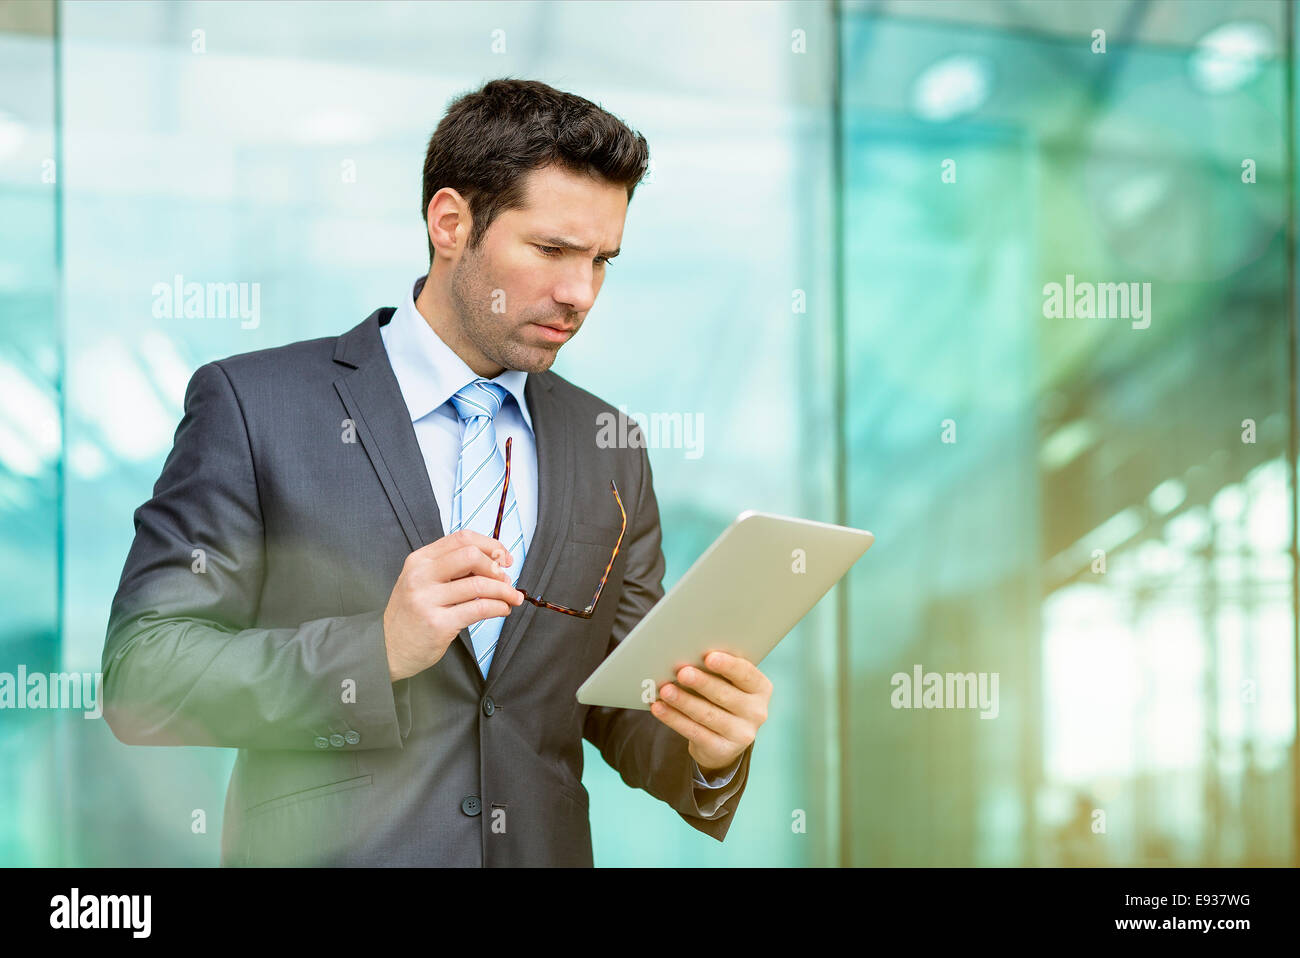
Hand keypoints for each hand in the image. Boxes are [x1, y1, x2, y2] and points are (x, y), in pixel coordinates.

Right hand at [382, 529, 523, 681]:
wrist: (388, 648)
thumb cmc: (412, 614)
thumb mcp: (423, 582)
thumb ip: (452, 569)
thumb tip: (496, 564)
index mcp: (419, 560)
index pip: (461, 538)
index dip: (490, 545)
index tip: (504, 557)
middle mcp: (421, 576)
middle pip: (471, 556)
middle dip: (496, 566)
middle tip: (507, 580)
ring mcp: (427, 600)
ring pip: (479, 584)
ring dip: (504, 591)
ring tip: (512, 598)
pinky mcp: (439, 623)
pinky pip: (479, 609)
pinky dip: (498, 607)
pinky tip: (502, 610)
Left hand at [649, 650, 770, 773]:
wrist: (725, 739)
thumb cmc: (723, 698)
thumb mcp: (729, 684)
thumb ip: (717, 671)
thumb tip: (687, 657)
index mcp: (761, 689)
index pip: (746, 674)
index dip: (728, 665)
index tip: (709, 656)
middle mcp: (757, 712)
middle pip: (725, 695)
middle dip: (702, 683)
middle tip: (682, 672)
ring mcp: (742, 734)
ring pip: (708, 715)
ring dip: (684, 701)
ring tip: (665, 690)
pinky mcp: (723, 750)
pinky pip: (695, 732)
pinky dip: (674, 719)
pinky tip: (659, 708)